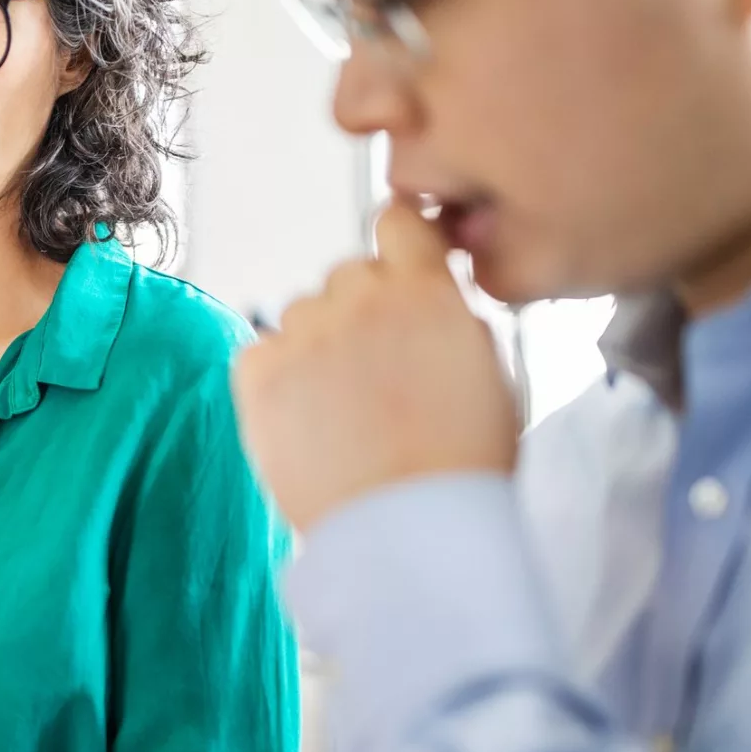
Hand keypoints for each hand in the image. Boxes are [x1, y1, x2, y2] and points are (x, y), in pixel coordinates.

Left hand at [232, 203, 518, 534]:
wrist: (407, 529)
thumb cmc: (459, 467)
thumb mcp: (492, 375)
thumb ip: (455, 321)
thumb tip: (432, 303)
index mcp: (426, 292)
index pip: (398, 222)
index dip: (399, 246)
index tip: (398, 274)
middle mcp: (360, 300)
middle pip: (347, 274)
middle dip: (359, 310)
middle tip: (375, 372)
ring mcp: (305, 335)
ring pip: (301, 313)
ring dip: (316, 345)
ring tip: (342, 408)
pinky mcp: (258, 375)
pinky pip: (259, 352)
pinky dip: (274, 376)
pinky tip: (304, 418)